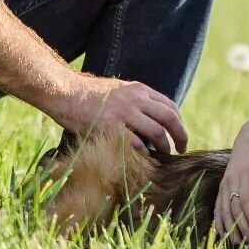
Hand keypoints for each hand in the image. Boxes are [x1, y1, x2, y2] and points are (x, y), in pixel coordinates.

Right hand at [47, 72, 188, 156]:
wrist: (65, 92)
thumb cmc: (89, 94)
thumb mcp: (119, 90)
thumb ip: (135, 101)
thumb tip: (150, 118)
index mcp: (139, 89)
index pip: (169, 105)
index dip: (179, 122)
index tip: (179, 134)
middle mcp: (136, 99)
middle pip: (169, 118)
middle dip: (181, 135)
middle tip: (183, 148)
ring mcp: (125, 113)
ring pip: (157, 132)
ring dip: (165, 147)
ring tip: (165, 155)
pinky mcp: (113, 127)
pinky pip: (137, 144)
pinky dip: (144, 153)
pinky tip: (145, 159)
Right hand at [213, 114, 248, 243]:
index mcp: (246, 172)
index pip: (246, 201)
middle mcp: (233, 178)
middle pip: (234, 208)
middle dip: (241, 227)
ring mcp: (226, 180)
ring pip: (223, 207)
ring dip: (229, 226)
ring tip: (237, 243)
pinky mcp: (224, 182)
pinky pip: (218, 203)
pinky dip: (219, 218)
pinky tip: (221, 232)